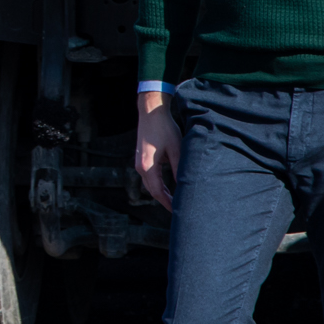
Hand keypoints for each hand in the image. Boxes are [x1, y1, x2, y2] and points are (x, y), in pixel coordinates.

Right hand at [134, 94, 180, 210]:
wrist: (151, 112)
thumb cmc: (164, 128)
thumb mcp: (176, 149)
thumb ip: (178, 169)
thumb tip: (183, 186)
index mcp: (147, 167)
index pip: (158, 192)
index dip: (167, 203)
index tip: (176, 211)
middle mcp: (140, 167)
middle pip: (152, 190)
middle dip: (164, 200)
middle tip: (177, 209)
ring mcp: (139, 162)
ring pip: (150, 184)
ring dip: (161, 192)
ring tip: (174, 200)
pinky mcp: (141, 158)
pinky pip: (149, 176)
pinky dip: (158, 184)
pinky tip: (168, 186)